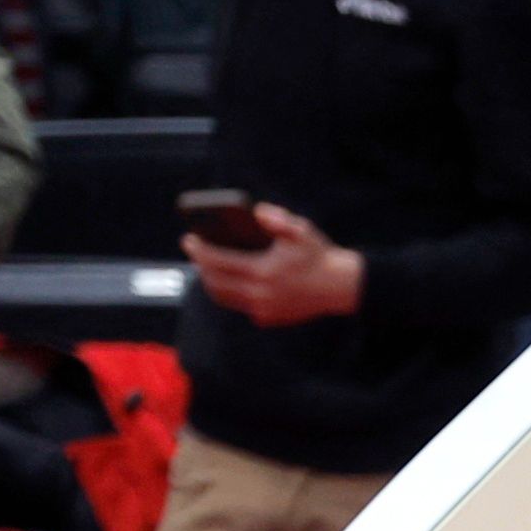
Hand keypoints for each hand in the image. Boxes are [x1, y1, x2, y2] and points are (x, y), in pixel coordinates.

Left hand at [184, 197, 364, 324]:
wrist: (341, 287)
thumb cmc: (319, 255)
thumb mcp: (300, 230)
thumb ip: (275, 218)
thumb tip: (254, 211)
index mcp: (263, 271)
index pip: (218, 262)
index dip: (199, 251)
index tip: (189, 240)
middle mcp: (259, 294)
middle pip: (215, 283)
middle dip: (200, 265)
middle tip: (194, 251)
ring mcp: (263, 309)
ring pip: (224, 298)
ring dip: (211, 282)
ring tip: (207, 266)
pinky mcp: (268, 318)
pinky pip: (241, 305)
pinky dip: (231, 293)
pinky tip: (231, 280)